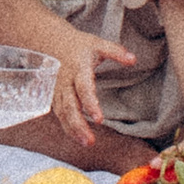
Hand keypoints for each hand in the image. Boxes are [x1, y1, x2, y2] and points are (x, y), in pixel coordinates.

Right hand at [40, 29, 134, 148]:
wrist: (50, 41)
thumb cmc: (79, 45)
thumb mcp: (98, 43)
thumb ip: (115, 52)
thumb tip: (133, 59)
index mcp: (78, 69)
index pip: (83, 89)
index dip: (90, 104)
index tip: (99, 119)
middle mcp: (65, 82)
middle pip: (69, 107)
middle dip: (79, 125)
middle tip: (90, 141)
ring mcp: (57, 90)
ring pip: (62, 114)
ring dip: (72, 130)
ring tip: (87, 143)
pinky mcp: (54, 96)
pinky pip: (59, 114)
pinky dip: (67, 127)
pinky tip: (77, 138)